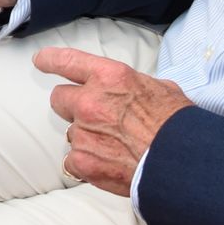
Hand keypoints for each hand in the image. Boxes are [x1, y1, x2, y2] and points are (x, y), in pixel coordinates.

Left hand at [37, 48, 192, 195]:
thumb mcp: (160, 89)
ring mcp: (84, 132)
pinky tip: (108, 164)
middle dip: (73, 106)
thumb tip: (131, 90)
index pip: (68, 61)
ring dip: (85, 137)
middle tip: (96, 118)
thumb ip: (134, 85)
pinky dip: (86, 164)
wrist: (182, 164)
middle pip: (59, 98)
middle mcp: (91, 101)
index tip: (41, 60)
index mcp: (110, 76)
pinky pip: (72, 160)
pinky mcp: (83, 160)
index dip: (51, 59)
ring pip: (70, 132)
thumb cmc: (178, 126)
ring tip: (114, 146)